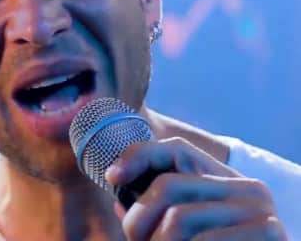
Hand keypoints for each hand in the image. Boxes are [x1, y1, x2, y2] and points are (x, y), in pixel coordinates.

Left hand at [106, 137, 286, 240]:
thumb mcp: (195, 230)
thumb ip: (163, 215)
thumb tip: (121, 207)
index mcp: (229, 182)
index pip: (177, 149)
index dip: (139, 156)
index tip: (111, 176)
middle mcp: (248, 189)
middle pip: (167, 187)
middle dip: (139, 221)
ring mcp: (260, 212)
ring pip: (178, 219)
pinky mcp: (268, 234)